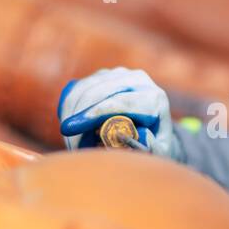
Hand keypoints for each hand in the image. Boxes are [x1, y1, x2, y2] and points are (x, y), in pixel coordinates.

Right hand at [56, 67, 182, 158]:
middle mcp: (137, 80)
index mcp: (154, 98)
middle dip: (79, 117)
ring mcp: (118, 75)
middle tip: (71, 146)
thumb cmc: (154, 146)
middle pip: (99, 92)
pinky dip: (69, 108)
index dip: (95, 114)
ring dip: (71, 114)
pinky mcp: (101, 76)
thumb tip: (137, 137)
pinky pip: (77, 88)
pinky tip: (72, 127)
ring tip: (73, 143)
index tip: (71, 129)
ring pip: (84, 89)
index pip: (121, 102)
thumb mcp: (160, 153)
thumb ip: (152, 149)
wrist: (152, 128)